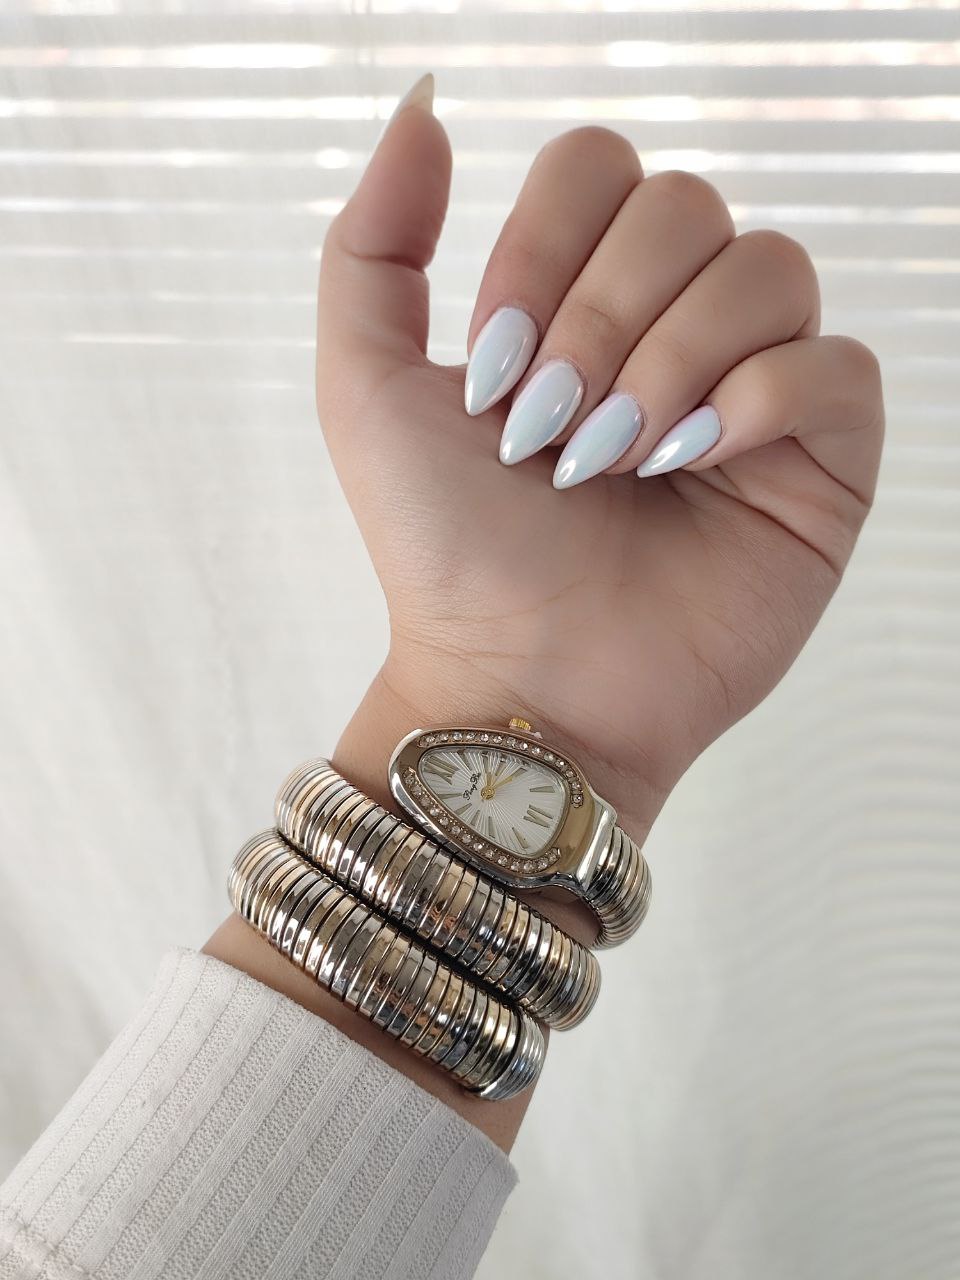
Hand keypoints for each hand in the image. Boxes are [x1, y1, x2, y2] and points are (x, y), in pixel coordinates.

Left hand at [316, 80, 883, 845]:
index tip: (492, 371)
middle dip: (601, 318)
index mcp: (583, 296)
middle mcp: (677, 325)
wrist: (519, 681)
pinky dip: (760, 402)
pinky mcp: (821, 460)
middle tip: (550, 433)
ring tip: (613, 463)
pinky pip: (838, 365)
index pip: (601, 166)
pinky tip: (697, 465)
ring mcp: (755, 390)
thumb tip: (425, 104)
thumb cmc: (447, 549)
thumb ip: (375, 243)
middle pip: (685, 205)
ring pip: (767, 267)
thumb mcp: (366, 387)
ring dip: (669, 363)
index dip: (545, 248)